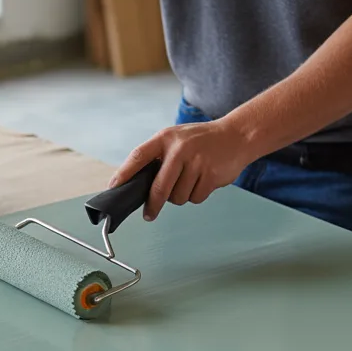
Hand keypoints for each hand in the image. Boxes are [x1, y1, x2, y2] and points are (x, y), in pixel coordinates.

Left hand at [109, 120, 255, 220]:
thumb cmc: (202, 141)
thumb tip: (137, 185)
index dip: (123, 174)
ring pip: (178, 197)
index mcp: (165, 138)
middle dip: (152, 205)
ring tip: (190, 180)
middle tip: (149, 214)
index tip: (113, 188)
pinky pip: (195, 198)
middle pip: (158, 188)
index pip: (138, 157)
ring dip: (181, 196)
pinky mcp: (211, 175)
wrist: (237, 136)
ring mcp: (196, 162)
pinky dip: (197, 195)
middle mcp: (180, 149)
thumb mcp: (177, 139)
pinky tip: (203, 181)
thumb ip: (158, 157)